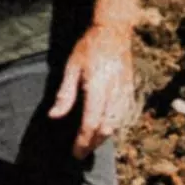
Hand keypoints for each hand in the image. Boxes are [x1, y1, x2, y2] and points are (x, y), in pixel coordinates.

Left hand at [49, 20, 141, 157]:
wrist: (114, 32)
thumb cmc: (89, 47)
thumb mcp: (71, 67)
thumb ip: (65, 94)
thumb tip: (54, 116)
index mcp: (98, 86)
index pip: (91, 121)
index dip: (83, 141)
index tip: (75, 152)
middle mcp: (114, 91)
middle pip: (106, 128)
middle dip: (93, 144)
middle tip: (81, 153)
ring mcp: (125, 91)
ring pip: (117, 124)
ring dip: (103, 138)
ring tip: (90, 144)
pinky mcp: (130, 90)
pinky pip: (124, 116)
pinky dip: (114, 127)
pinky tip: (104, 131)